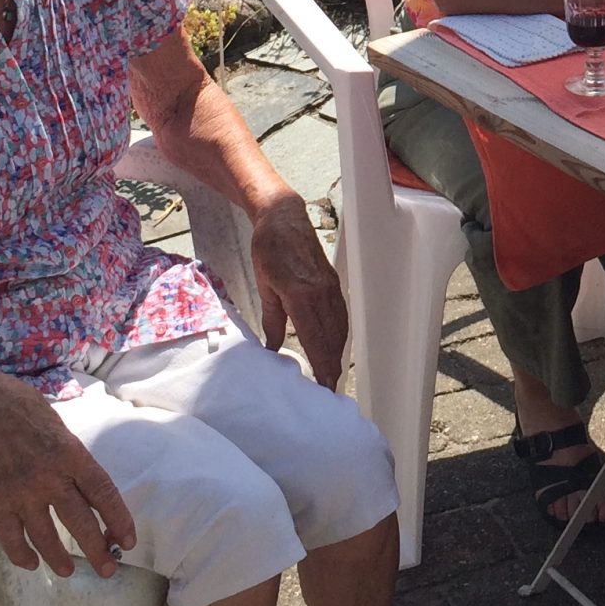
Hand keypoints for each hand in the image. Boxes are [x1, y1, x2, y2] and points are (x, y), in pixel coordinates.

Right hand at [0, 370, 136, 576]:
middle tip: (108, 568)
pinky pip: (10, 536)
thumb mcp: (58, 424)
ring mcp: (21, 492)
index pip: (104, 493)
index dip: (119, 520)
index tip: (127, 539)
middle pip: (80, 522)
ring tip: (70, 572)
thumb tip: (81, 479)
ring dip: (60, 559)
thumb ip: (70, 455)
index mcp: (71, 454)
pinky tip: (31, 563)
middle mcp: (50, 478)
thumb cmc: (19, 404)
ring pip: (46, 537)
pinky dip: (20, 554)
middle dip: (97, 549)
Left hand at [247, 194, 350, 387]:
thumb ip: (272, 320)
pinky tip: (335, 345)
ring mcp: (330, 286)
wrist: (284, 217)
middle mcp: (321, 292)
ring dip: (338, 352)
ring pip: (340, 327)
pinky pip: (340, 314)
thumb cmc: (268, 249)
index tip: (325, 386)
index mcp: (301, 295)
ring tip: (333, 373)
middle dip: (333, 365)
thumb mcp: (264, 286)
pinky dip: (340, 334)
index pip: (316, 339)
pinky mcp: (332, 282)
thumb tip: (273, 349)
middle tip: (330, 389)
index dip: (322, 365)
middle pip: (332, 337)